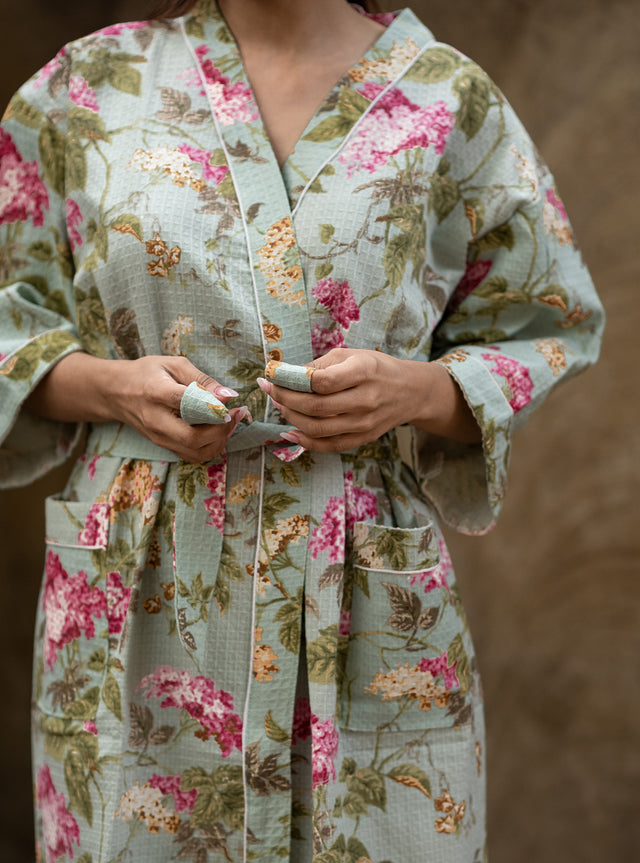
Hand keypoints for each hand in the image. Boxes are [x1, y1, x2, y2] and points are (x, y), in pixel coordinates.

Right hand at [25, 353, 249, 462]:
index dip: (213, 405)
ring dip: (219, 441)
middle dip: (221, 430)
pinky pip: (192, 455)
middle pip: (193, 438)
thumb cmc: (147, 374)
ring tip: (229, 422)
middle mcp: (156, 421)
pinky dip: (210, 446)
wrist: (116, 393)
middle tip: (235, 414)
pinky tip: (218, 431)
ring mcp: (159, 437)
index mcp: (157, 393)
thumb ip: (201, 379)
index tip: (231, 400)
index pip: (187, 403)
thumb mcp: (173, 364)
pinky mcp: (163, 446)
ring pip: (196, 452)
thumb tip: (228, 395)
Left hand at [257, 348, 479, 452]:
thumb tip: (286, 375)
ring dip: (291, 418)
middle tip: (271, 391)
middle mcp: (366, 399)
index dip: (291, 380)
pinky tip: (290, 433)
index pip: (322, 381)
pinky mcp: (363, 438)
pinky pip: (330, 446)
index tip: (272, 375)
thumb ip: (320, 365)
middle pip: (316, 407)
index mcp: (364, 371)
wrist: (410, 392)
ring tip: (280, 406)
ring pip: (319, 428)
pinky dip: (305, 442)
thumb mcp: (352, 355)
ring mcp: (365, 423)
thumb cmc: (376, 368)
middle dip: (285, 399)